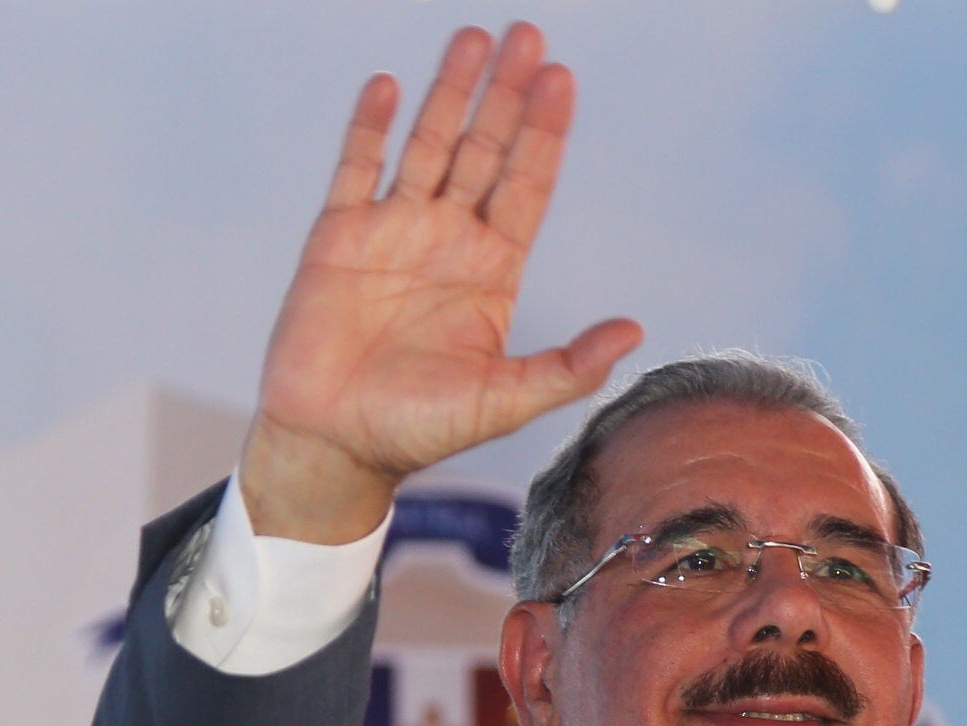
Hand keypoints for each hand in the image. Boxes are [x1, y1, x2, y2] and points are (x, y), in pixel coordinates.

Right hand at [239, 23, 643, 544]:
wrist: (332, 443)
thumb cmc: (416, 430)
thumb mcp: (505, 401)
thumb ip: (568, 367)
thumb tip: (633, 332)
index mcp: (491, 271)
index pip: (526, 186)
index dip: (545, 134)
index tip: (561, 81)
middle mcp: (448, 241)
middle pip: (484, 149)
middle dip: (507, 94)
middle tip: (528, 35)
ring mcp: (393, 231)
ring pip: (428, 144)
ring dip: (449, 92)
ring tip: (472, 38)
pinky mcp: (339, 236)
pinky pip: (358, 167)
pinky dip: (371, 127)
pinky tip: (389, 85)